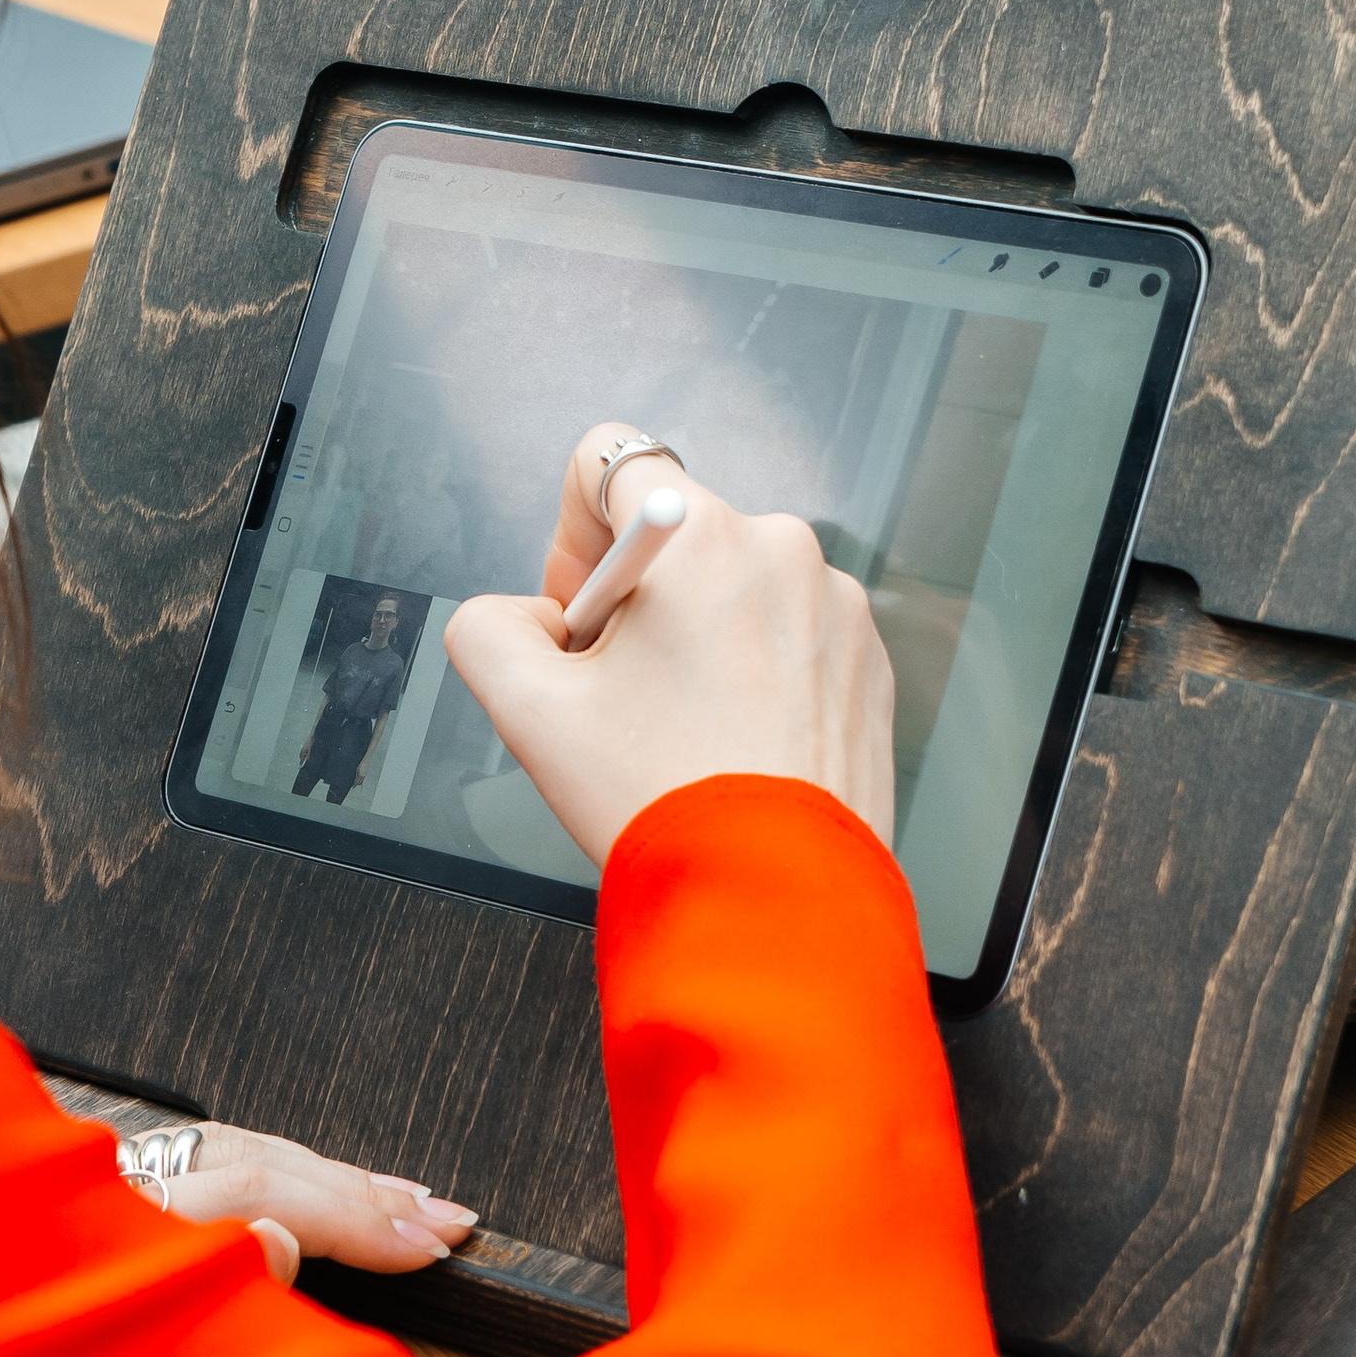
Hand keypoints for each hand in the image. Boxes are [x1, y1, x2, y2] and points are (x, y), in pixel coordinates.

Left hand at [133, 1122, 475, 1288]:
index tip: (425, 1248)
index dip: (351, 1221)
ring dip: (341, 1177)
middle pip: (261, 1164)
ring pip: (246, 1150)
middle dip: (364, 1194)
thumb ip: (211, 1304)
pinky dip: (293, 1168)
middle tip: (450, 1226)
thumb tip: (280, 1239)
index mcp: (115, 1233)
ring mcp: (115, 1181)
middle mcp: (114, 1193)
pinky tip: (334, 1183)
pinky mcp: (119, 1183)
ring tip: (418, 1203)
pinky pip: (225, 1156)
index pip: (259, 1197)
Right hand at [445, 422, 895, 869]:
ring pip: (735, 588)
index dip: (571, 533)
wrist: (773, 896)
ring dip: (698, 638)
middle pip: (676, 535)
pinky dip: (755, 674)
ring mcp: (837, 605)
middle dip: (635, 601)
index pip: (609, 460)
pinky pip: (790, 634)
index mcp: (700, 535)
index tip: (579, 613)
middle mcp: (782, 548)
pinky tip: (735, 745)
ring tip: (684, 732)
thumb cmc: (662, 799)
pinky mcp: (869, 659)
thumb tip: (520, 619)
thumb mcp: (527, 711)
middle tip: (624, 694)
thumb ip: (486, 629)